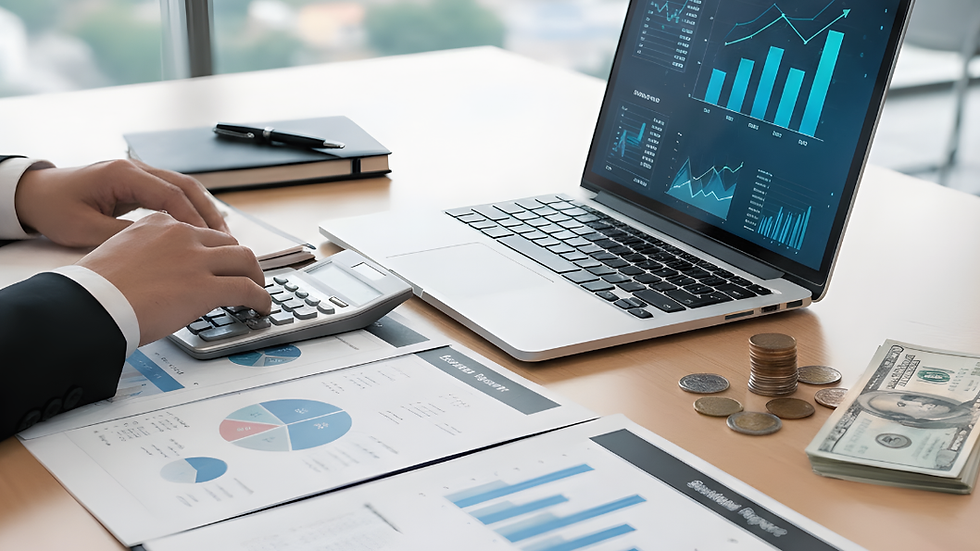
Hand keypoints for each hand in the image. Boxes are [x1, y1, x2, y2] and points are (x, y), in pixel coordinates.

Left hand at [14, 159, 228, 247]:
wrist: (35, 193)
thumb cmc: (54, 207)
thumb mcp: (85, 229)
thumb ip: (125, 236)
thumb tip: (162, 249)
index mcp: (123, 174)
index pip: (171, 195)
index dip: (194, 220)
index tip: (210, 243)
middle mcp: (136, 169)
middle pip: (187, 187)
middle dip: (210, 214)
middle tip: (227, 241)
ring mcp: (140, 174)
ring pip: (185, 189)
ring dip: (204, 212)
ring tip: (221, 238)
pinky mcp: (139, 184)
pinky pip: (174, 194)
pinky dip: (191, 211)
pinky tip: (201, 231)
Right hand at [77, 213, 270, 345]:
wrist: (90, 305)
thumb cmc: (96, 290)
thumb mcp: (121, 254)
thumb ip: (149, 255)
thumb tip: (162, 272)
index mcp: (158, 224)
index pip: (199, 232)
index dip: (214, 250)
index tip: (218, 262)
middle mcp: (181, 235)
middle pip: (227, 243)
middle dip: (239, 261)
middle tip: (244, 276)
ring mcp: (196, 260)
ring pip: (244, 260)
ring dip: (256, 276)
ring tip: (258, 291)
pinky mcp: (206, 286)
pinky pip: (247, 289)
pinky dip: (260, 297)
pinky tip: (261, 306)